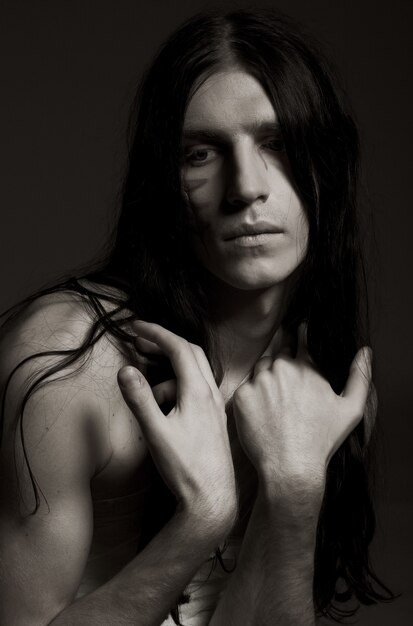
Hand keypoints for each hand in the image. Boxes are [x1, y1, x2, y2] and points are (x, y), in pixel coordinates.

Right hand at [117, 321, 236, 535]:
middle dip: (164, 343)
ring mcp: (215, 406)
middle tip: (140, 343)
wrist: (212, 498)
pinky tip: (166, 406)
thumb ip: (140, 399)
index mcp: (199, 391)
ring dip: (170, 370)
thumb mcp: (156, 432)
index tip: (136, 327)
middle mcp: (211, 393)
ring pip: (194, 372)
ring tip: (148, 390)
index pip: (179, 348)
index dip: (157, 333)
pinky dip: (179, 385)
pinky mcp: (214, 418)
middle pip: (191, 353)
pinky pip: (197, 388)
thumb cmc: (185, 468)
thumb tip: (125, 370)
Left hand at [232, 324, 371, 494]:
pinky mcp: (242, 396)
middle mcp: (281, 368)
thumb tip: (366, 351)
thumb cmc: (322, 440)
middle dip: (282, 362)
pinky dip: (252, 397)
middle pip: (278, 354)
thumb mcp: (351, 408)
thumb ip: (359, 376)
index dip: (300, 335)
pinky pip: (246, 388)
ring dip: (266, 377)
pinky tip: (262, 413)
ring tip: (275, 401)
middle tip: (286, 384)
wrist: (290, 466)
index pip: (301, 340)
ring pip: (260, 369)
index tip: (299, 331)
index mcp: (307, 367)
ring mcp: (259, 381)